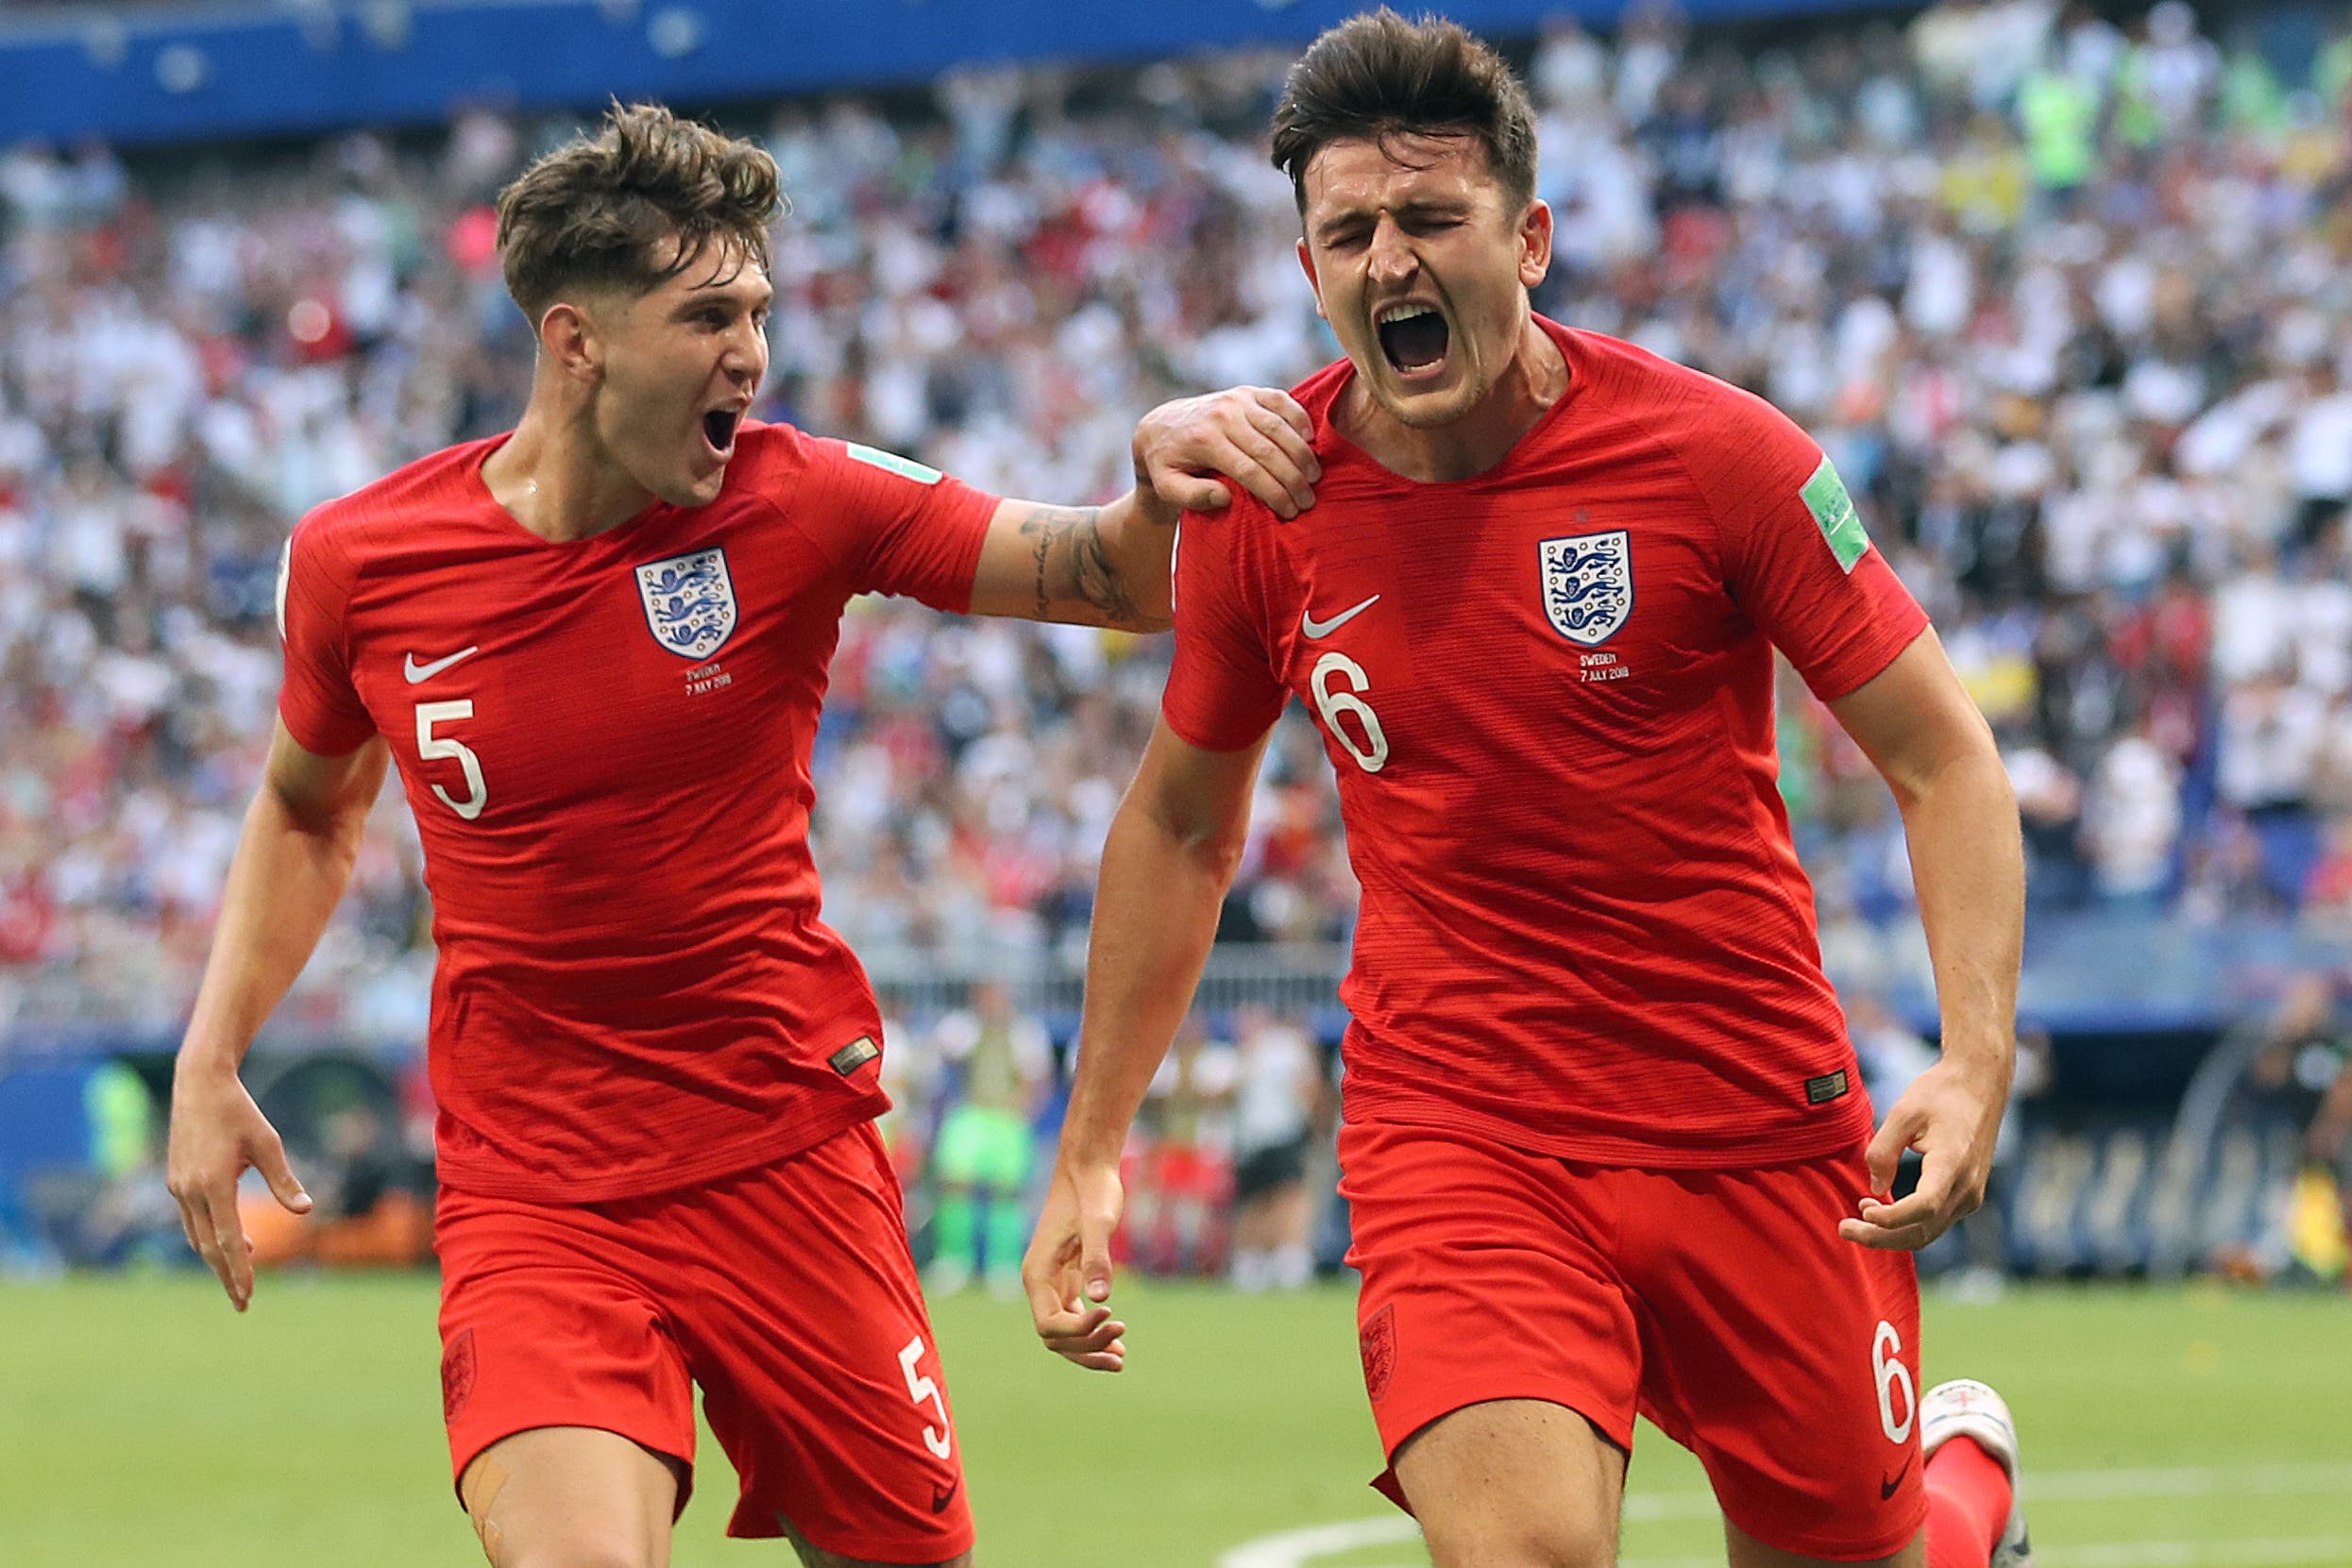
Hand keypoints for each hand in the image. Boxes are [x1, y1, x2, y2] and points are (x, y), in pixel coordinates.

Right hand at [166, 1057, 310, 1310]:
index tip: (248, 1295)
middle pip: (209, 1247)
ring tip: (242, 1275)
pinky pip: (193, 1220)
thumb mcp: (268, 1143)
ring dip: (219, 1257)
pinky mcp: (176, 1182)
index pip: (229, 1240)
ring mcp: (179, 1188)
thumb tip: (307, 1210)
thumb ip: (284, 1180)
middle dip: (227, 1276)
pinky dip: (210, 1236)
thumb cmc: (239, 1112)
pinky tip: (233, 1239)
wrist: (199, 1084)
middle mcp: (190, 1192)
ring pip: (198, 1236)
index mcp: (214, 1185)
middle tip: (243, 1303)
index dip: (240, 1270)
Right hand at [1021, 1158, 1128, 1371]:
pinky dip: (1092, 1331)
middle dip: (1086, 1349)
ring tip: (1121, 1360)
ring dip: (1089, 1349)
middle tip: (1122, 1351)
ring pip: (1064, 1333)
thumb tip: (1101, 1299)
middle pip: (1056, 1337)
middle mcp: (1040, 1283)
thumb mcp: (1099, 1222)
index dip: (1080, 1332)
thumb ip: (1098, 1258)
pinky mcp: (1068, 1279)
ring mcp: (1052, 1283)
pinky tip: (1117, 1341)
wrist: (1089, 1167)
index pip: (1050, 1325)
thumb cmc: (1092, 1191)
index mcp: (1037, 1274)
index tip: (1113, 1315)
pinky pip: (1074, 1317)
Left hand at [1132, 387, 1319, 520]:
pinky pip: (1279, 400)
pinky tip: (1311, 439)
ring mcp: (1236, 400)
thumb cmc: (1168, 465)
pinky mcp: (1246, 392)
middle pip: (1269, 450)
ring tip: (1314, 476)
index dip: (1274, 493)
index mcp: (1204, 441)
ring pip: (1279, 426)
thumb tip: (1225, 497)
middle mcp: (1223, 416)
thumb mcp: (1167, 487)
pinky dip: (1299, 416)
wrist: (1160, 426)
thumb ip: (1192, 496)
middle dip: (1293, 478)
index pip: (1249, 471)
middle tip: (1308, 500)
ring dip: (1301, 452)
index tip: (1290, 511)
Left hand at [1840, 1058, 2007, 1250]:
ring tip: (1856, 1219)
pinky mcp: (1968, 1195)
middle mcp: (1967, 1187)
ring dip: (1891, 1234)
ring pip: (1929, 1233)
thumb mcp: (1903, 1112)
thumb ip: (1883, 1151)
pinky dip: (1906, 1225)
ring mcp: (1971, 1195)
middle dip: (1881, 1237)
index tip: (1862, 1210)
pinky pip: (1935, 1222)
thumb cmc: (1940, 1093)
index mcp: (1953, 1163)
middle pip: (1923, 1231)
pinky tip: (1879, 1211)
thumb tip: (1874, 1189)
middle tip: (1843, 1229)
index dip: (1891, 1218)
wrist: (1980, 1085)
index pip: (1923, 1207)